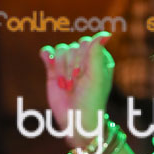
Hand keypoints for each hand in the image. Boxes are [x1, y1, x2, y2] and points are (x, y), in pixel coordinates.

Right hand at [39, 32, 114, 147]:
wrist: (74, 120)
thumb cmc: (90, 100)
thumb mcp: (96, 77)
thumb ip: (97, 53)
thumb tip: (106, 33)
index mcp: (100, 59)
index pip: (87, 43)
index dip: (81, 59)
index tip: (82, 76)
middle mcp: (85, 59)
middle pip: (73, 47)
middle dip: (71, 66)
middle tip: (74, 84)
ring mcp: (69, 63)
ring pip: (60, 50)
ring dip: (61, 69)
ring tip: (66, 86)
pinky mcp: (54, 69)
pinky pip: (48, 52)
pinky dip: (47, 57)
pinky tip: (49, 64)